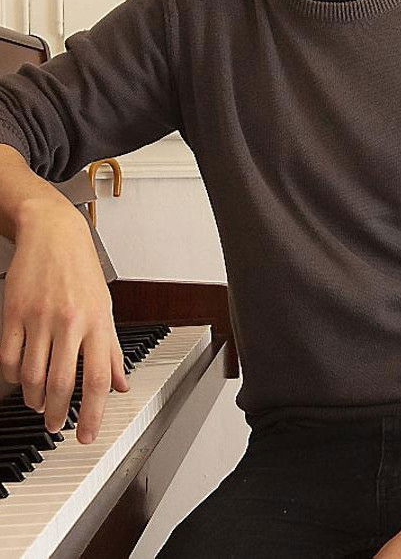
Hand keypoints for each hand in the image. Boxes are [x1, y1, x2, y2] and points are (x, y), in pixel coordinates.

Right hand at [0, 198, 128, 443]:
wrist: (53, 233)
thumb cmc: (81, 269)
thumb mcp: (106, 307)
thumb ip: (111, 349)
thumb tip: (120, 385)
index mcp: (97, 321)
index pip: (96, 378)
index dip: (93, 413)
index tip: (87, 436)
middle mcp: (69, 321)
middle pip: (61, 383)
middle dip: (58, 414)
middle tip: (56, 425)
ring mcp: (38, 317)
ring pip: (32, 376)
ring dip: (35, 399)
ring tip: (40, 403)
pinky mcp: (12, 313)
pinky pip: (9, 359)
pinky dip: (15, 378)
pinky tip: (23, 380)